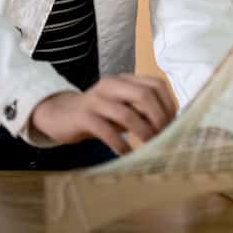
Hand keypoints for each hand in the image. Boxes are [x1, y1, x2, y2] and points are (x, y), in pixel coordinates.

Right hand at [30, 74, 177, 154]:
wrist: (60, 115)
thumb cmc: (99, 114)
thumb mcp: (122, 109)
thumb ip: (141, 112)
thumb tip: (168, 125)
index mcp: (125, 79)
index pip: (156, 84)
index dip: (168, 104)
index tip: (173, 123)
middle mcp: (112, 84)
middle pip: (144, 95)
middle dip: (158, 117)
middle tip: (162, 136)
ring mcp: (96, 99)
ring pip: (126, 113)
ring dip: (142, 132)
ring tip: (148, 146)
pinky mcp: (83, 116)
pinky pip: (106, 130)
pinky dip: (120, 143)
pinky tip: (126, 153)